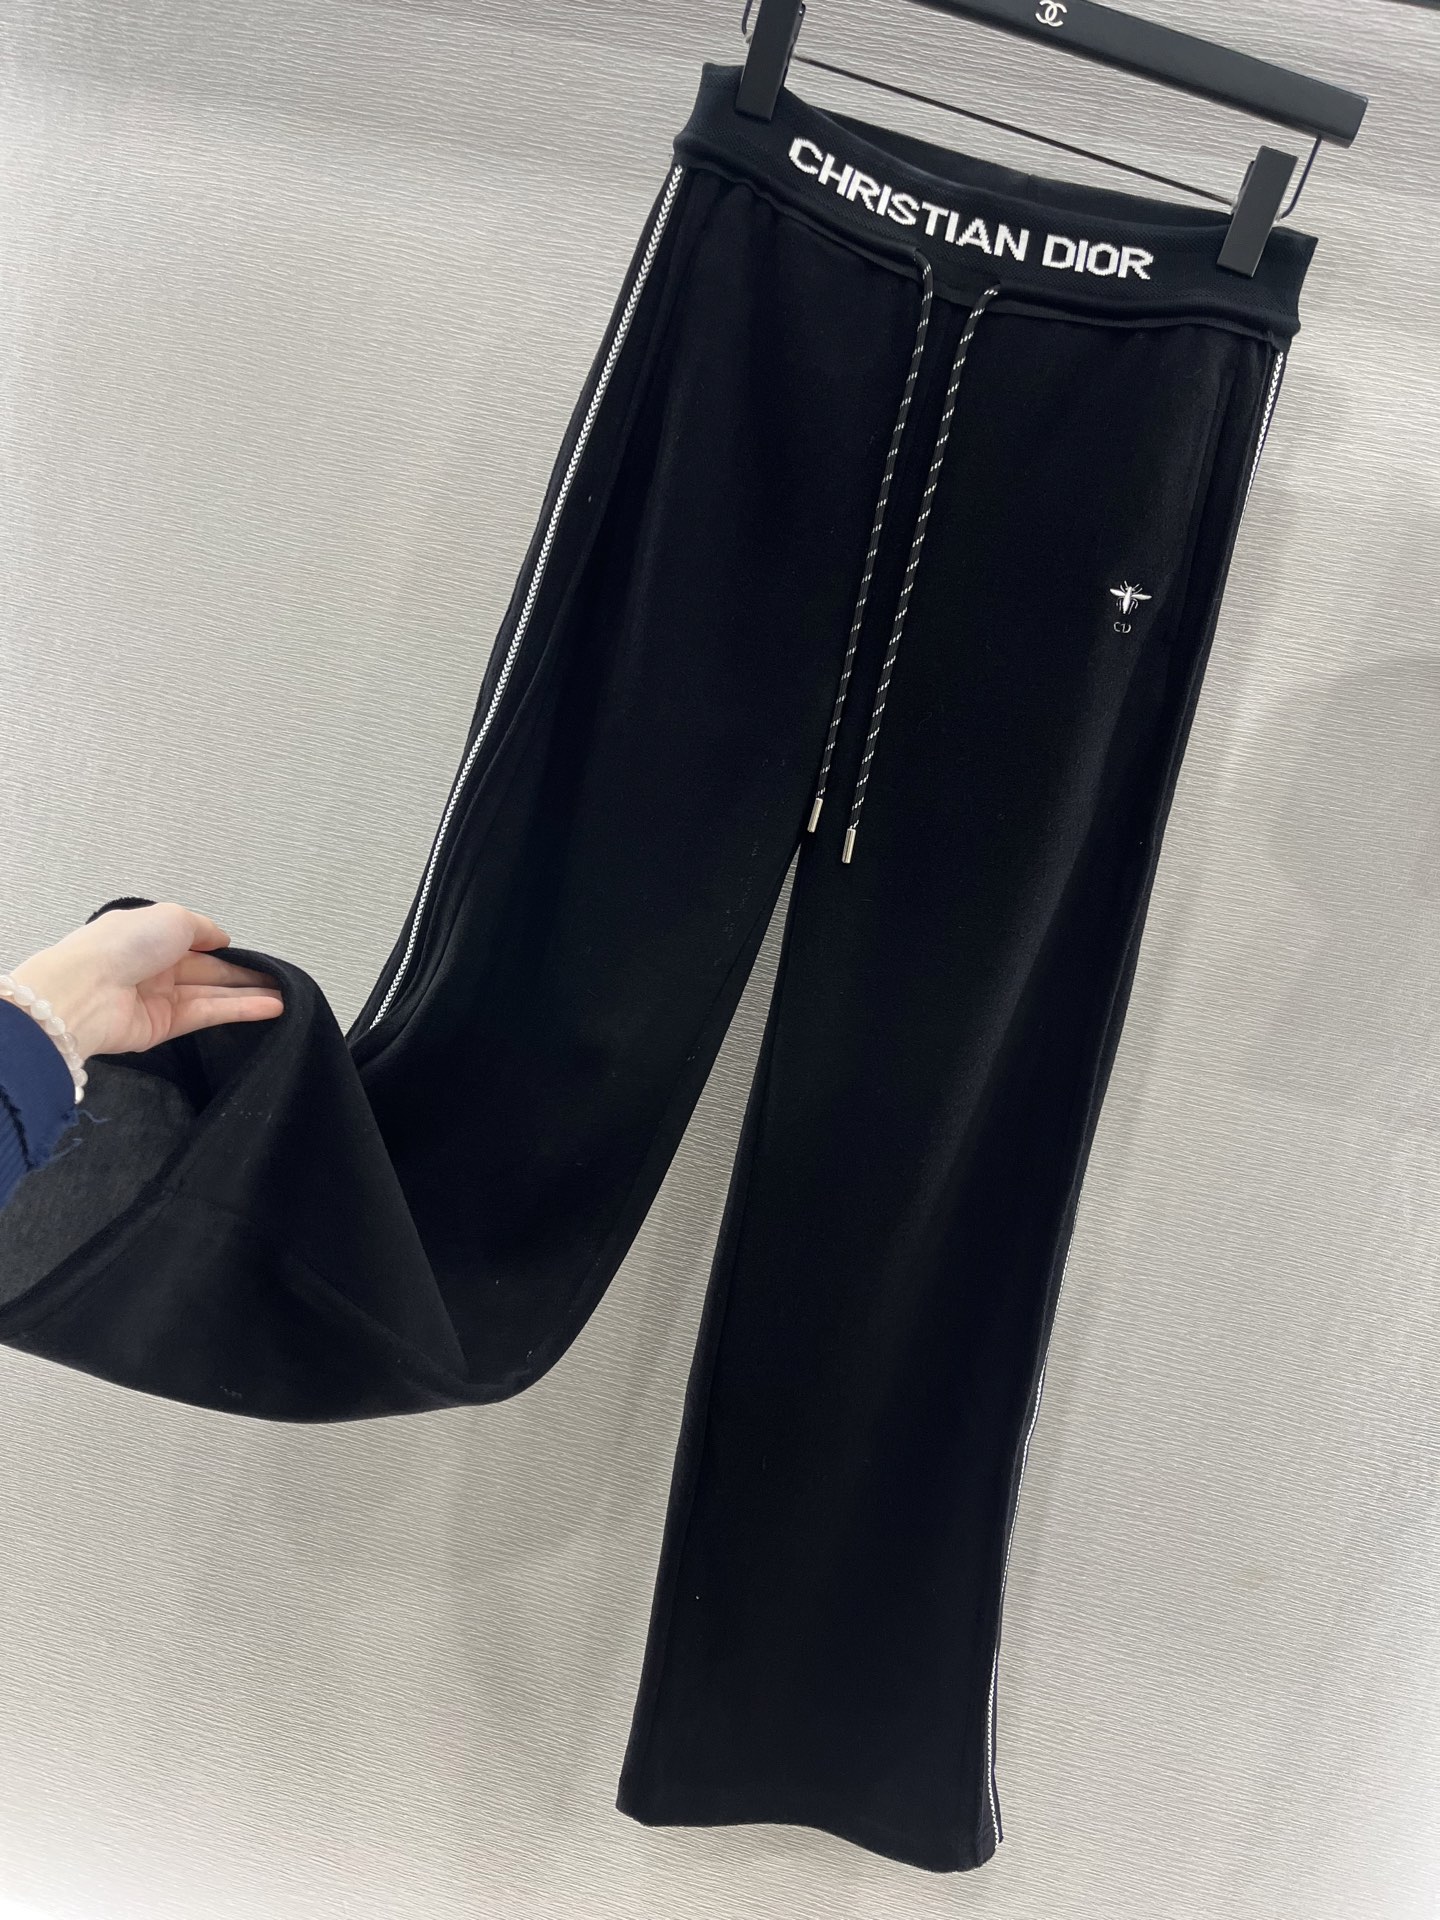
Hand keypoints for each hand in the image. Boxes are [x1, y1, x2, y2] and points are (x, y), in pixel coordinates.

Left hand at [9, 902, 283, 1062]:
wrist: (88, 991)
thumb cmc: (127, 943)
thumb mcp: (172, 917)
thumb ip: (203, 928)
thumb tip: (223, 941)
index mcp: (150, 935)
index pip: (195, 942)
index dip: (225, 948)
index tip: (255, 955)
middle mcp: (155, 967)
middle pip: (207, 970)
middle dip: (243, 974)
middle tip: (280, 980)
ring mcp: (159, 998)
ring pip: (211, 993)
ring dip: (247, 994)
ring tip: (285, 996)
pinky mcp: (164, 1027)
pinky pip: (207, 1014)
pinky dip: (238, 1010)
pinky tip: (270, 1007)